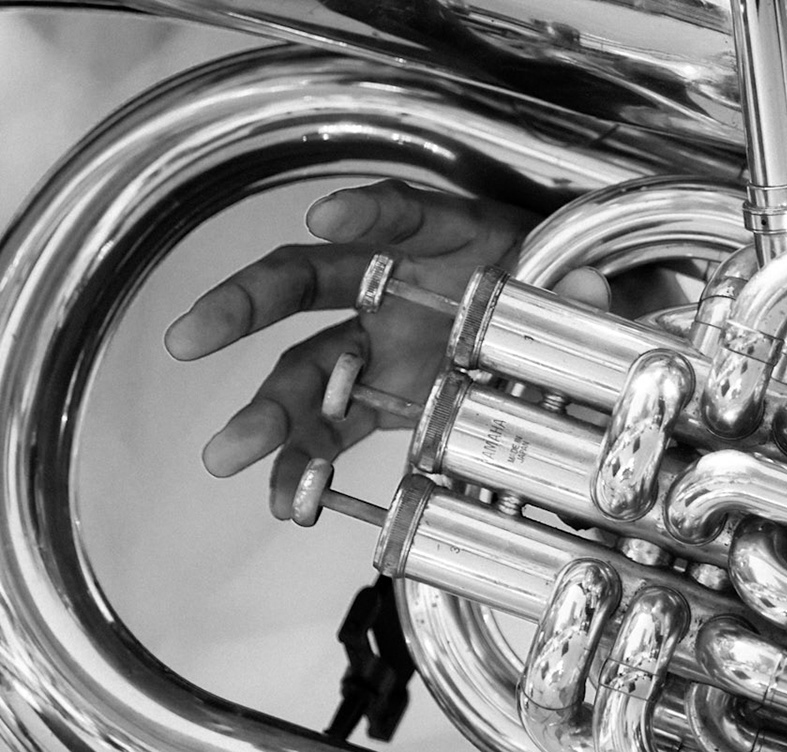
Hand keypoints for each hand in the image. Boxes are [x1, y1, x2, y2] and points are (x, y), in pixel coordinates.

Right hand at [164, 180, 594, 517]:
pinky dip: (306, 466)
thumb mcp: (592, 287)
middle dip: (249, 305)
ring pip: (305, 366)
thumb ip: (588, 292)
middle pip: (310, 281)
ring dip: (265, 411)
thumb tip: (593, 288)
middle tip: (194, 335)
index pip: (401, 215)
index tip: (327, 219)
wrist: (578, 334)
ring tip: (226, 453)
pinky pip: (331, 430)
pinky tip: (287, 500)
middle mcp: (398, 286)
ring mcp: (383, 345)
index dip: (366, 215)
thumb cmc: (571, 293)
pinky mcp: (382, 399)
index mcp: (450, 241)